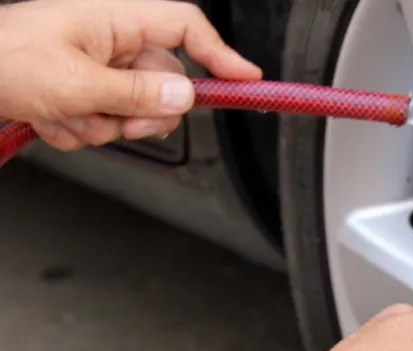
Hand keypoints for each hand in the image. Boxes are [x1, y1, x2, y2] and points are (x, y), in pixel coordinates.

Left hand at [0, 0, 261, 149]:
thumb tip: (185, 95)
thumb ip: (138, 93)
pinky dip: (83, 129)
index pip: (186, 28)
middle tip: (112, 118)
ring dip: (104, 125)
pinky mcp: (85, 88)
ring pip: (135, 109)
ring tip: (66, 115)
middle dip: (140, 112)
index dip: (221, 54)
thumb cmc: (5, 61)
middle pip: (164, 82)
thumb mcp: (78, 84)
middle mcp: (111, 39)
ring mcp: (98, 65)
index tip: (246, 81)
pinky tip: (54, 117)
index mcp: (114, 18)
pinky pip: (106, 120)